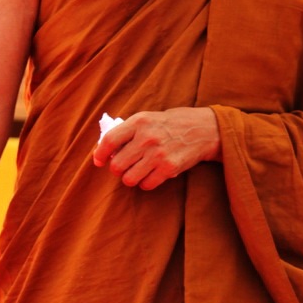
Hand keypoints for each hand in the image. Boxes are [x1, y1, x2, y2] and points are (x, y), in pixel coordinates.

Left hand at [92, 108, 219, 189]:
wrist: (204, 130)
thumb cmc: (172, 124)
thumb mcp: (149, 118)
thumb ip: (129, 130)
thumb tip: (105, 148)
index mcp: (139, 122)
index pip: (109, 140)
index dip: (100, 154)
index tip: (98, 161)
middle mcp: (147, 138)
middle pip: (117, 165)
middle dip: (118, 169)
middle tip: (124, 166)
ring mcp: (158, 154)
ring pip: (129, 178)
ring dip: (130, 178)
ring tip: (137, 172)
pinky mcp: (169, 168)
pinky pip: (146, 185)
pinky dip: (145, 183)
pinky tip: (151, 175)